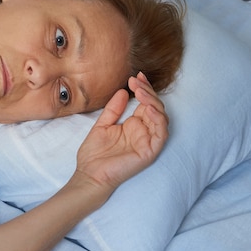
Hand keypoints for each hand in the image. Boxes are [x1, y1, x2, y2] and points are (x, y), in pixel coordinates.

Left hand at [75, 72, 168, 190]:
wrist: (89, 173)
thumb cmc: (94, 154)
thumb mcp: (103, 124)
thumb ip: (114, 109)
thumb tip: (123, 91)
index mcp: (134, 125)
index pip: (145, 103)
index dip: (143, 89)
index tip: (135, 76)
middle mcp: (143, 132)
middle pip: (155, 107)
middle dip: (148, 91)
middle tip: (136, 81)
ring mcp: (147, 142)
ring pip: (161, 118)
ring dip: (154, 102)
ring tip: (141, 92)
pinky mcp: (149, 152)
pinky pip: (161, 134)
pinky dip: (159, 120)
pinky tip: (149, 109)